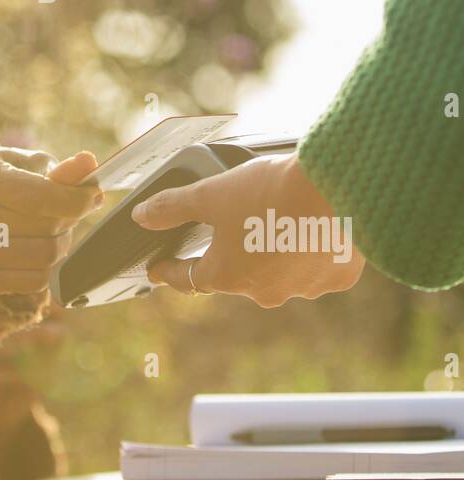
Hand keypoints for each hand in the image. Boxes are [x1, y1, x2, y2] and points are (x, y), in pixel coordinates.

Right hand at [0, 147, 100, 295]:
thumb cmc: (11, 180)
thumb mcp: (33, 166)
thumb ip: (62, 170)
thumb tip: (88, 163)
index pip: (38, 196)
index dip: (75, 200)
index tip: (93, 196)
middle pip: (44, 227)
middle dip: (68, 220)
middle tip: (69, 212)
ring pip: (43, 256)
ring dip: (61, 244)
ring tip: (55, 231)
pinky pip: (35, 281)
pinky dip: (48, 267)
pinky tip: (40, 249)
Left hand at [131, 154, 364, 306]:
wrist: (335, 187)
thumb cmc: (269, 192)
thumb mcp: (210, 193)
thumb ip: (172, 206)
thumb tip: (143, 215)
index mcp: (228, 275)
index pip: (188, 278)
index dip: (170, 271)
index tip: (158, 270)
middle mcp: (264, 292)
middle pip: (237, 275)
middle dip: (230, 254)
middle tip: (231, 228)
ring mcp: (303, 288)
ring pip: (280, 272)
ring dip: (275, 253)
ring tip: (279, 220)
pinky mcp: (337, 277)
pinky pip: (318, 267)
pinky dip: (312, 252)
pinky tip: (314, 229)